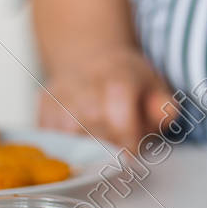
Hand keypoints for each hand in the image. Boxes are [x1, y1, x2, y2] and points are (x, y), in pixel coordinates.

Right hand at [38, 48, 176, 150]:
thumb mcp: (154, 86)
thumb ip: (163, 106)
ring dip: (91, 147)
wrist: (88, 57)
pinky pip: (58, 148)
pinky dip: (71, 146)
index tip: (134, 143)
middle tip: (117, 131)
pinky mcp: (42, 116)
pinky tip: (80, 128)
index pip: (123, 132)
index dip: (132, 145)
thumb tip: (164, 115)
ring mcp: (59, 107)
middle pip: (101, 145)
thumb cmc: (126, 77)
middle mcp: (83, 94)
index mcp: (117, 83)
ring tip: (98, 128)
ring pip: (78, 151)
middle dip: (114, 146)